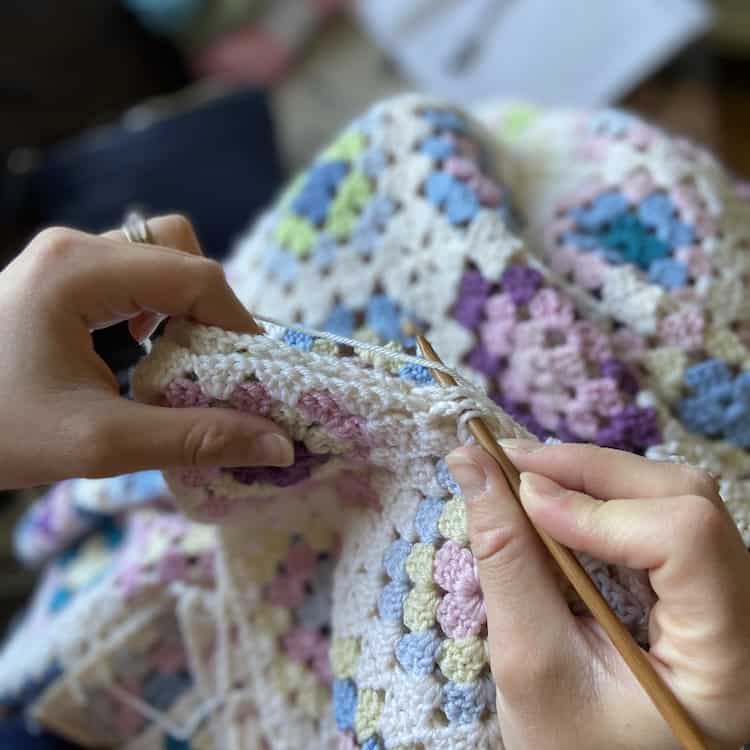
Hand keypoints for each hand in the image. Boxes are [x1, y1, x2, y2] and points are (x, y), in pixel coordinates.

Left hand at [0, 215, 292, 488]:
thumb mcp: (99, 443)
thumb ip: (196, 439)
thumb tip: (279, 446)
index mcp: (79, 273)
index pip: (194, 276)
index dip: (237, 324)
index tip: (253, 374)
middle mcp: (74, 248)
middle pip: (181, 251)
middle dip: (213, 308)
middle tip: (216, 364)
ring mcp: (63, 256)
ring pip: (159, 256)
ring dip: (186, 304)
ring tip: (183, 358)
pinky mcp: (59, 273)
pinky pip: (134, 271)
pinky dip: (159, 304)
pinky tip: (146, 346)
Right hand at [446, 441, 749, 749]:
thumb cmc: (568, 745)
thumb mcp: (528, 661)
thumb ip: (505, 559)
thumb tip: (472, 465)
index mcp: (724, 657)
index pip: (685, 539)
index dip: (598, 507)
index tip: (520, 497)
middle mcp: (745, 615)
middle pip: (683, 498)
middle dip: (587, 472)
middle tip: (510, 465)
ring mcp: (728, 593)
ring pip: (672, 493)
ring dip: (592, 476)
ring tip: (524, 480)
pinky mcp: (699, 581)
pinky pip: (659, 510)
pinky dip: (600, 495)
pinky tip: (555, 501)